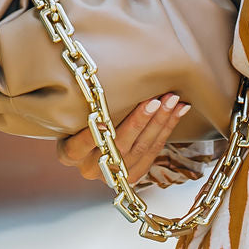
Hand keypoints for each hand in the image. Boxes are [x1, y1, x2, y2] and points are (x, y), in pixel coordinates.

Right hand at [56, 93, 190, 185]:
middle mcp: (90, 169)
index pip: (80, 145)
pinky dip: (167, 128)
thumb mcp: (73, 115)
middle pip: (119, 145)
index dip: (92, 132)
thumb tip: (93, 72)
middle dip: (140, 121)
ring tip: (173, 101)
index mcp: (70, 155)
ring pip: (141, 148)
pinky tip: (178, 111)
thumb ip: (82, 104)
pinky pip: (154, 151)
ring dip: (160, 122)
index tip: (103, 115)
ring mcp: (113, 174)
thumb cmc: (80, 120)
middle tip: (156, 100)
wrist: (92, 146)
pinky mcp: (133, 175)